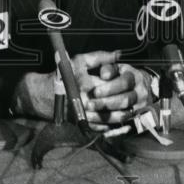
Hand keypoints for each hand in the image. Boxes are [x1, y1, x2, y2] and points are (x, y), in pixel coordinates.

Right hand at [11, 49, 139, 123]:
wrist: (45, 94)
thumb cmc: (64, 74)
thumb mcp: (81, 60)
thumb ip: (101, 57)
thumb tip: (119, 54)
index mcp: (87, 84)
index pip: (111, 86)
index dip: (123, 85)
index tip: (133, 84)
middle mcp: (85, 101)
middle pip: (113, 105)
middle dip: (126, 102)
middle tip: (137, 100)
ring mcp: (84, 115)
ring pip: (109, 119)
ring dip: (123, 116)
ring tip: (133, 111)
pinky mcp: (82, 124)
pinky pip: (101, 128)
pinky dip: (113, 128)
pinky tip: (123, 124)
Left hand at [84, 60, 152, 128]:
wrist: (140, 88)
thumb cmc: (122, 76)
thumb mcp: (116, 66)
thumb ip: (107, 65)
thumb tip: (100, 71)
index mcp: (135, 78)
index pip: (125, 82)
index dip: (109, 88)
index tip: (95, 91)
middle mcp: (140, 93)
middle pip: (125, 100)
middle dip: (105, 103)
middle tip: (89, 104)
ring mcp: (140, 108)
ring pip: (123, 116)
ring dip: (103, 116)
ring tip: (88, 114)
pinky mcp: (136, 121)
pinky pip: (121, 127)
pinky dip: (106, 127)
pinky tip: (95, 123)